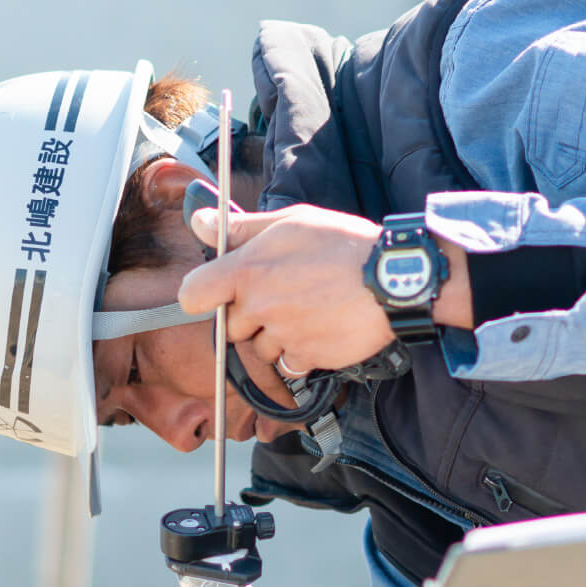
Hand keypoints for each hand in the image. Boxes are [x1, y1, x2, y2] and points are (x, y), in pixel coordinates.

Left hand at [179, 204, 395, 375]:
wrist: (392, 279)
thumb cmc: (344, 245)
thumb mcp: (291, 222)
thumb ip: (241, 227)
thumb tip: (201, 222)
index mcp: (247, 270)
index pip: (193, 294)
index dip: (203, 295)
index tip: (219, 292)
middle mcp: (259, 306)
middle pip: (230, 327)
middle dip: (249, 317)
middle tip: (282, 296)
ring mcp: (282, 335)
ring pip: (261, 349)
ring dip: (276, 337)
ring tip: (307, 312)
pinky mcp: (307, 357)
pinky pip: (289, 365)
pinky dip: (300, 353)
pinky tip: (320, 330)